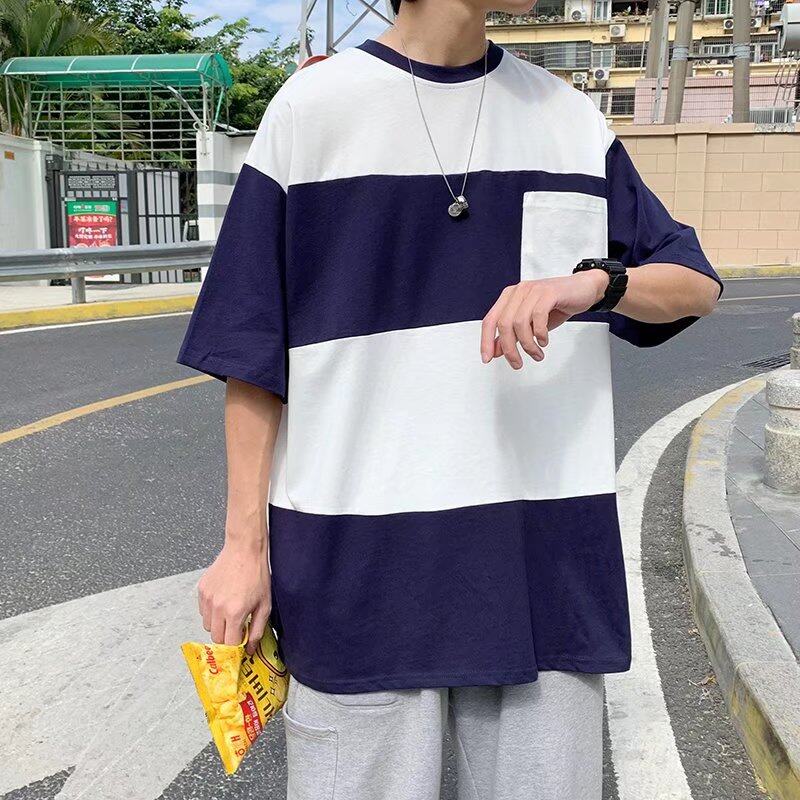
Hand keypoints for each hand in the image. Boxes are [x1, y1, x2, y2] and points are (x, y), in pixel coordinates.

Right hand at [198, 536, 270, 655]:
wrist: (244, 550)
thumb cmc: (256, 574)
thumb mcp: (264, 605)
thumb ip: (258, 630)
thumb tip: (250, 648)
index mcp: (234, 612)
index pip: (229, 643)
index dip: (236, 647)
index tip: (241, 645)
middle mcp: (218, 607)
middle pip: (216, 637)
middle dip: (227, 637)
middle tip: (237, 629)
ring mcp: (208, 598)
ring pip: (208, 625)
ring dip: (218, 625)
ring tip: (231, 612)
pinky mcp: (202, 590)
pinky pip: (203, 611)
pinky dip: (212, 612)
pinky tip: (224, 601)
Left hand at [480, 270, 607, 368]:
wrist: (583, 290)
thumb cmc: (556, 306)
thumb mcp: (530, 324)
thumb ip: (512, 336)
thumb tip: (496, 351)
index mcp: (509, 297)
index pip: (490, 320)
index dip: (486, 341)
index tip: (487, 358)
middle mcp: (518, 291)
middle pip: (503, 324)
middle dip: (509, 349)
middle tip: (518, 363)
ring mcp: (533, 290)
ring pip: (519, 323)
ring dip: (528, 345)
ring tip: (537, 354)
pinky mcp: (548, 293)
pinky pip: (538, 317)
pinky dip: (540, 333)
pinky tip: (544, 341)